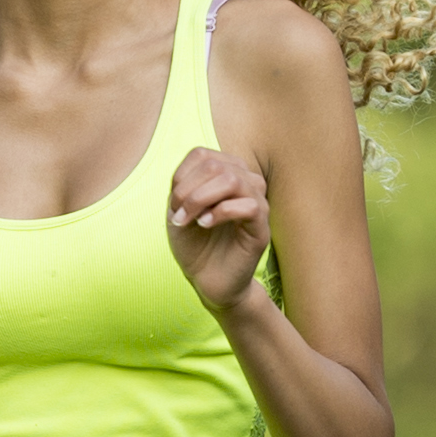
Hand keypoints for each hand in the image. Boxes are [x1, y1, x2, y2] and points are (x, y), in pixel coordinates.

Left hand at [165, 145, 272, 318]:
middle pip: (217, 165)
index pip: (203, 155)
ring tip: (191, 220)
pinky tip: (205, 225)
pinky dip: (220, 212)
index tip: (173, 204)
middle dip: (189, 190)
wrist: (208, 281)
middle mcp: (246, 184)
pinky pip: (248, 206)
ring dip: (201, 199)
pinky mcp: (262, 228)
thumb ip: (184, 184)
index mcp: (226, 174)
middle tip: (178, 215)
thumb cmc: (195, 244)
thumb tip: (191, 172)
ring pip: (233, 179)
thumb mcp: (180, 210)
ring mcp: (257, 204)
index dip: (181, 176)